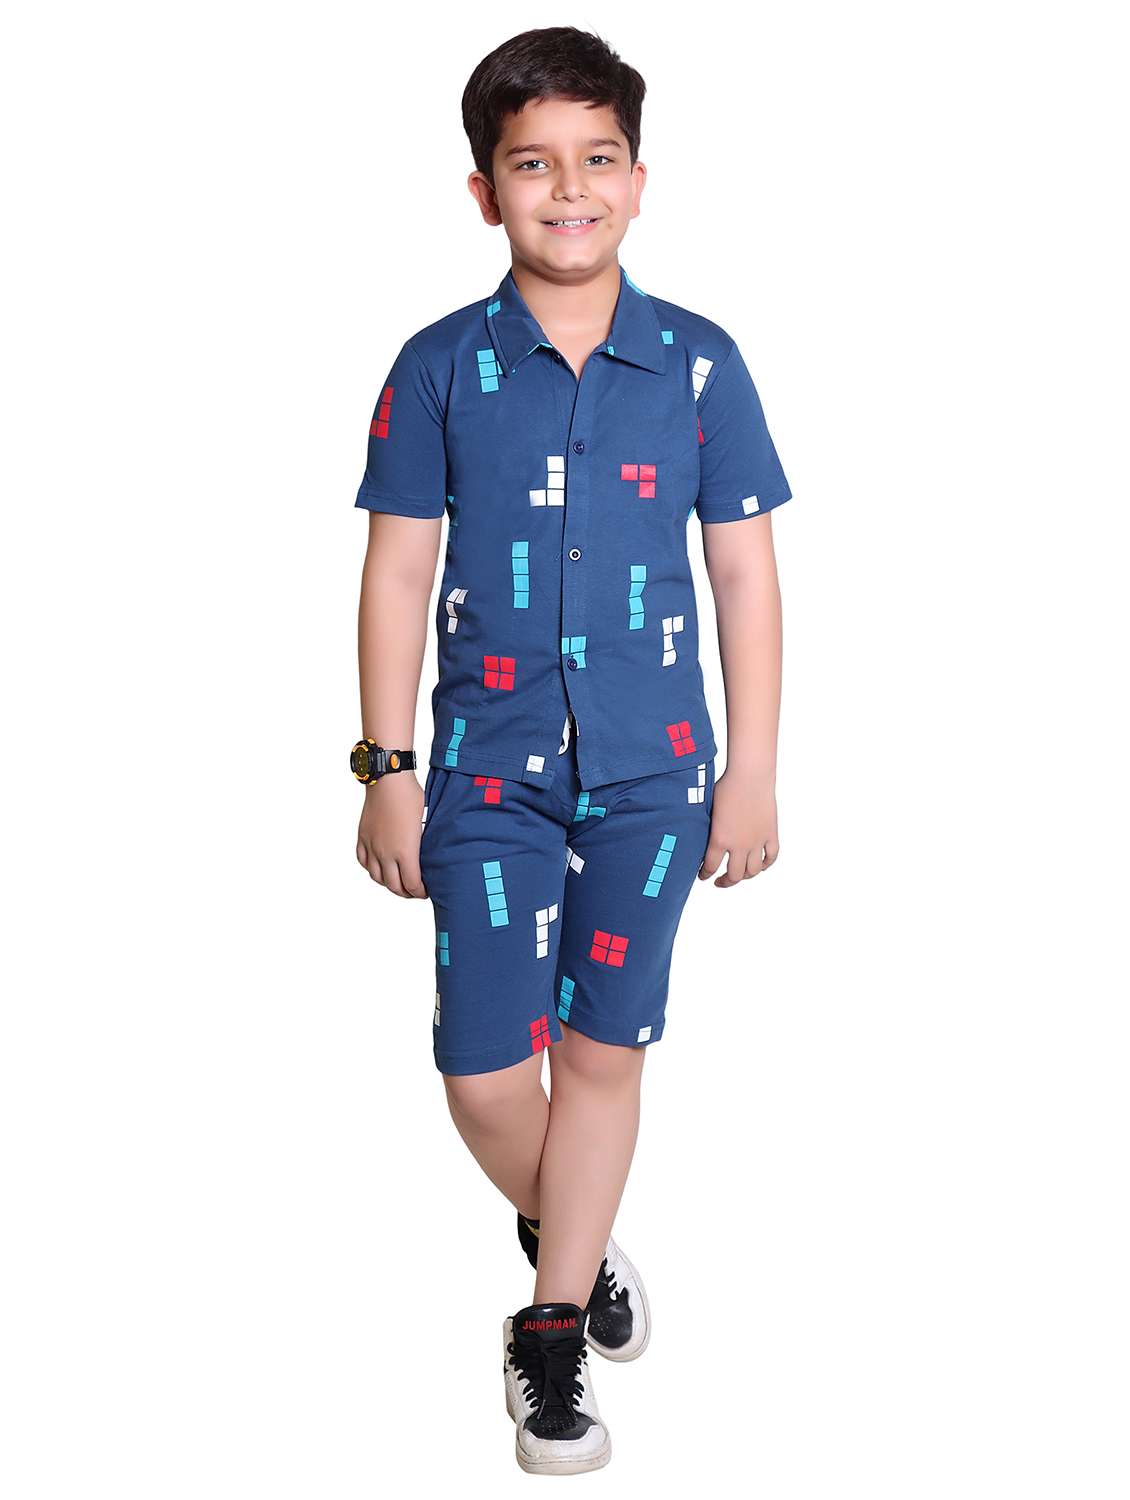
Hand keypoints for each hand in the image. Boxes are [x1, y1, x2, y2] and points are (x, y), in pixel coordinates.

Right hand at [356, 774, 428, 897]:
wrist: (388, 780)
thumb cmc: (410, 797)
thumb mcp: (426, 823)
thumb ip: (422, 845)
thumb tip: (427, 857)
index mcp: (405, 852)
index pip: (412, 884)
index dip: (419, 892)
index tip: (425, 892)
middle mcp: (386, 854)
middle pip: (393, 886)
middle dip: (405, 892)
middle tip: (413, 891)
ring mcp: (372, 846)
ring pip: (376, 877)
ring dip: (387, 884)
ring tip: (396, 882)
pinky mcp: (363, 837)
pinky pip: (363, 861)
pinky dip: (371, 869)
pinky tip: (378, 868)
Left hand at [698, 768, 778, 887]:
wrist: (750, 776)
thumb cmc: (725, 787)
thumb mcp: (708, 809)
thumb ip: (707, 828)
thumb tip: (699, 837)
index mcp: (719, 839)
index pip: (710, 868)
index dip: (706, 875)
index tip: (703, 876)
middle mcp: (739, 845)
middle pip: (734, 876)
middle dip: (726, 882)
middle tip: (720, 881)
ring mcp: (757, 841)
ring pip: (753, 871)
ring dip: (746, 876)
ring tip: (740, 874)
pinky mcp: (771, 834)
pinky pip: (771, 857)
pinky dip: (766, 864)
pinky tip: (760, 865)